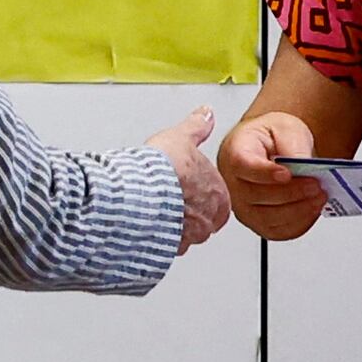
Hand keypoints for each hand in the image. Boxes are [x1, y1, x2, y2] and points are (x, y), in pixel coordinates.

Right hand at [145, 107, 229, 249]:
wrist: (142, 192)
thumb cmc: (164, 169)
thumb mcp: (182, 137)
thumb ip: (196, 127)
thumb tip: (206, 113)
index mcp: (219, 196)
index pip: (215, 197)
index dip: (196, 190)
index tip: (182, 185)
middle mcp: (209, 219)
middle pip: (202, 217)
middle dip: (187, 210)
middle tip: (168, 197)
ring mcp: (191, 235)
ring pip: (186, 233)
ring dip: (173, 224)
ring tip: (155, 211)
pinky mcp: (171, 247)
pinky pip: (168, 245)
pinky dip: (158, 237)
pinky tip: (147, 226)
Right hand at [222, 111, 328, 244]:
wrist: (271, 150)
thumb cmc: (272, 138)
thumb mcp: (286, 128)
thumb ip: (293, 145)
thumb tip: (302, 166)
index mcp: (234, 152)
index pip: (242, 166)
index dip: (264, 173)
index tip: (287, 173)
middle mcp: (232, 183)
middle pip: (256, 196)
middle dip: (291, 193)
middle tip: (315, 185)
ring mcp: (243, 207)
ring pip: (267, 218)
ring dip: (298, 210)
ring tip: (319, 196)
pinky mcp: (258, 223)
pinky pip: (279, 232)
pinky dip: (299, 223)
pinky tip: (312, 208)